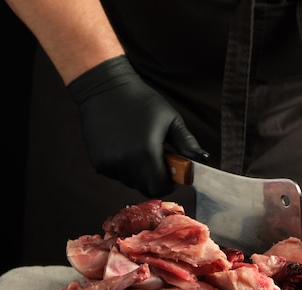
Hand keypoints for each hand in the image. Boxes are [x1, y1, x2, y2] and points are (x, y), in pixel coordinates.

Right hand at [67, 55, 207, 196]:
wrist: (104, 88)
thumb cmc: (142, 101)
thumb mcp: (171, 120)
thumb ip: (187, 143)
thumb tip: (204, 159)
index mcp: (147, 153)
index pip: (161, 188)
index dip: (170, 183)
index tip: (172, 171)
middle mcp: (126, 163)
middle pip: (146, 188)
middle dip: (155, 179)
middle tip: (157, 159)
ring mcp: (110, 164)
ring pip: (131, 182)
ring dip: (139, 173)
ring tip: (140, 149)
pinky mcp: (98, 162)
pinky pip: (116, 175)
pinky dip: (124, 167)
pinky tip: (124, 146)